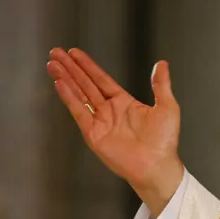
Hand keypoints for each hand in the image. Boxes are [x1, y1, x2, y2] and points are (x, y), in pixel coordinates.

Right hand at [47, 48, 184, 214]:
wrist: (157, 165)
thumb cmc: (164, 141)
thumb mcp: (167, 107)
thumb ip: (161, 85)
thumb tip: (162, 64)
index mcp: (124, 103)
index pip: (101, 79)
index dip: (88, 66)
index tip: (74, 53)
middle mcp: (109, 110)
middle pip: (85, 84)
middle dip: (71, 68)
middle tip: (56, 52)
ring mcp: (99, 122)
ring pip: (79, 95)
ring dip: (66, 79)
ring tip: (52, 64)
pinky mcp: (93, 133)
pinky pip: (79, 112)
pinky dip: (69, 97)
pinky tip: (60, 83)